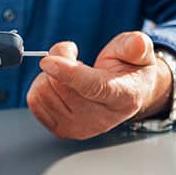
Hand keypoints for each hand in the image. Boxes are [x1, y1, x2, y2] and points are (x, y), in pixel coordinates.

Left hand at [26, 32, 172, 139]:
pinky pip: (35, 101)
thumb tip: (137, 44)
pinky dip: (42, 86)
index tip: (47, 60)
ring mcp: (80, 128)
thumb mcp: (141, 52)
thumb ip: (137, 46)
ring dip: (52, 75)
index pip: (92, 87)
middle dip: (61, 60)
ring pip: (44, 91)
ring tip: (73, 75)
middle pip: (60, 85)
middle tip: (77, 59)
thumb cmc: (130, 70)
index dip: (68, 73)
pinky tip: (61, 86)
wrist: (127, 94)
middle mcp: (101, 118)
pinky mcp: (62, 130)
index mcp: (123, 96)